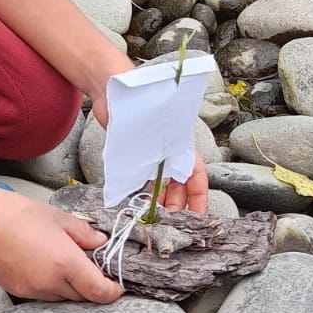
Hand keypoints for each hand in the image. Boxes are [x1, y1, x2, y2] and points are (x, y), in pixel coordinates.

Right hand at [0, 190, 123, 303]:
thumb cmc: (19, 214)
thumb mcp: (59, 218)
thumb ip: (84, 234)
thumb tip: (101, 242)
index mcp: (66, 263)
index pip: (98, 290)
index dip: (112, 291)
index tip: (118, 285)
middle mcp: (51, 282)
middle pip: (82, 296)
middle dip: (92, 286)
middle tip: (95, 268)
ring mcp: (33, 290)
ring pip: (63, 297)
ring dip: (72, 287)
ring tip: (69, 265)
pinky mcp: (18, 291)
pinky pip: (44, 295)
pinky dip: (53, 286)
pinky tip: (48, 267)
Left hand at [90, 62, 208, 217]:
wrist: (114, 89)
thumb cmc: (141, 102)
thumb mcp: (155, 131)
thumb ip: (158, 156)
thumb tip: (157, 185)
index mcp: (182, 146)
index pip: (198, 178)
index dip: (199, 200)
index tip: (197, 220)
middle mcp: (169, 152)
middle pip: (179, 186)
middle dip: (175, 207)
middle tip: (165, 224)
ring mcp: (152, 155)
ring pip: (161, 186)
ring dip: (158, 202)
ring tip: (150, 217)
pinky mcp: (135, 155)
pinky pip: (142, 179)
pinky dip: (141, 193)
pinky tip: (135, 204)